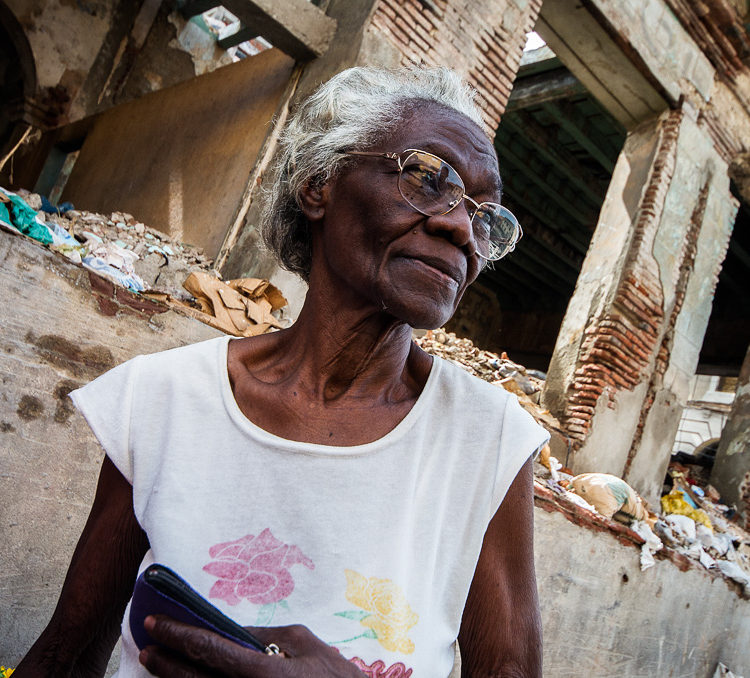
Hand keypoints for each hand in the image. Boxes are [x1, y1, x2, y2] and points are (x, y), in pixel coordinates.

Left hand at [139, 615, 365, 676]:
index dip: (179, 634)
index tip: (156, 622)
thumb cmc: (332, 675)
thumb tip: (230, 630)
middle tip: (148, 645)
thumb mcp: (304, 642)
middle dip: (166, 662)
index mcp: (264, 673)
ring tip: (157, 663)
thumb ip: (265, 635)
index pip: (210, 650)